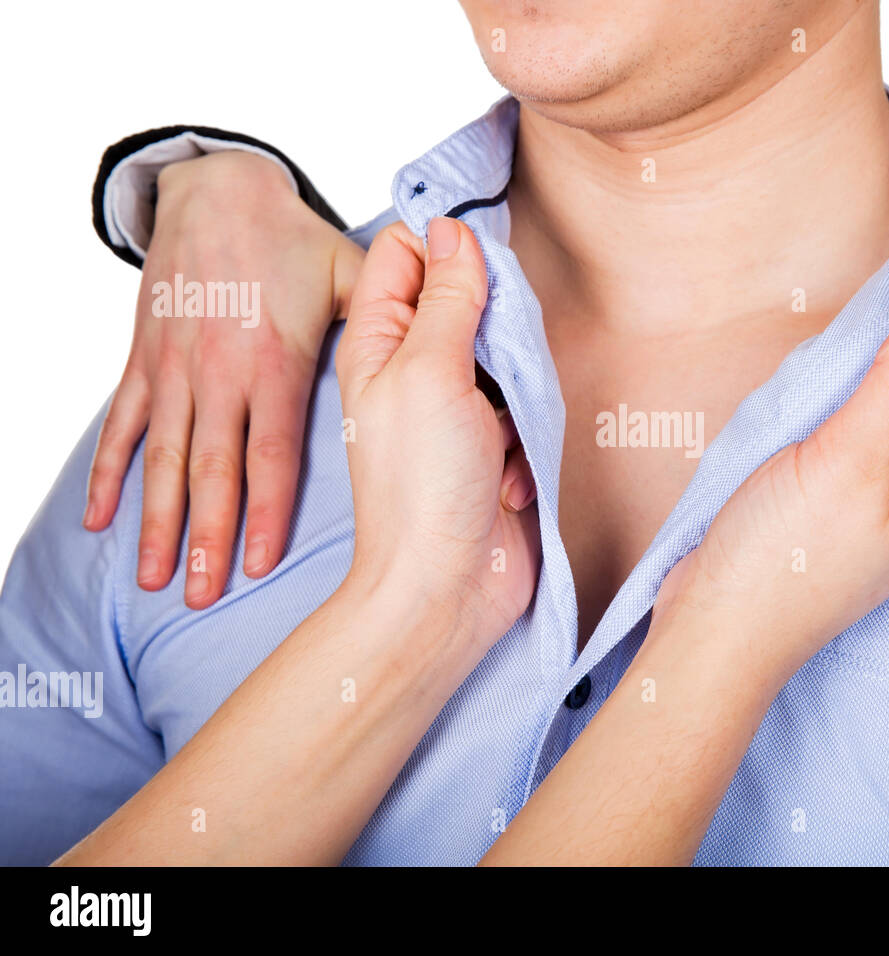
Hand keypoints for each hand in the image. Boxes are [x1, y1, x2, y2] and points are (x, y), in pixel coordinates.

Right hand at [83, 150, 363, 608]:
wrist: (214, 190)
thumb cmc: (291, 237)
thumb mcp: (349, 269)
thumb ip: (399, 311)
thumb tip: (449, 349)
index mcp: (275, 361)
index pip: (271, 451)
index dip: (264, 509)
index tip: (257, 563)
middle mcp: (220, 373)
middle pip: (213, 469)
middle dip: (206, 535)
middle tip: (199, 594)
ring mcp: (176, 370)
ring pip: (165, 458)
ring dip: (157, 520)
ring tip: (157, 577)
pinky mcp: (146, 362)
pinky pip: (124, 425)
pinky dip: (108, 473)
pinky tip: (100, 520)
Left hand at [336, 217, 539, 648]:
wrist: (446, 590)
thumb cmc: (421, 490)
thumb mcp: (432, 373)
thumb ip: (446, 298)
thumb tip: (454, 230)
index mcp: (377, 342)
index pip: (405, 253)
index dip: (444, 247)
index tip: (480, 268)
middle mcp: (412, 369)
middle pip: (466, 302)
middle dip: (497, 332)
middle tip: (495, 365)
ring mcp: (453, 410)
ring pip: (506, 358)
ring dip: (516, 397)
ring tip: (495, 440)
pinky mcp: (490, 447)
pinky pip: (524, 412)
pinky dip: (524, 443)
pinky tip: (506, 480)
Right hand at [658, 293, 888, 687]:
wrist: (718, 628)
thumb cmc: (784, 558)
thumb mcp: (849, 456)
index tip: (867, 349)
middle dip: (880, 367)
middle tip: (828, 401)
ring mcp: (887, 491)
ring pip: (885, 399)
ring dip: (845, 391)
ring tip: (805, 427)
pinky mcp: (844, 494)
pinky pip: (851, 428)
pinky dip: (824, 414)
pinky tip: (793, 439)